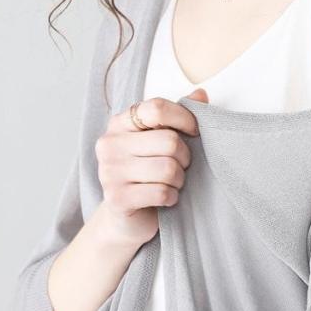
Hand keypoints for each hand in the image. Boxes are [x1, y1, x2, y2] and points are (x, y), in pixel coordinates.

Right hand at [95, 88, 208, 246]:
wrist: (127, 217)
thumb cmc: (148, 172)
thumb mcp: (162, 139)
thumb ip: (179, 115)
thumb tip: (201, 94)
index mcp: (120, 123)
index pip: (157, 108)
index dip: (184, 119)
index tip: (195, 132)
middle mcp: (109, 143)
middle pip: (169, 141)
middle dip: (185, 157)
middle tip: (181, 166)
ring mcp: (109, 171)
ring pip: (168, 168)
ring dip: (179, 179)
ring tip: (173, 182)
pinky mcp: (116, 198)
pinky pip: (162, 192)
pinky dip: (172, 196)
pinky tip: (166, 197)